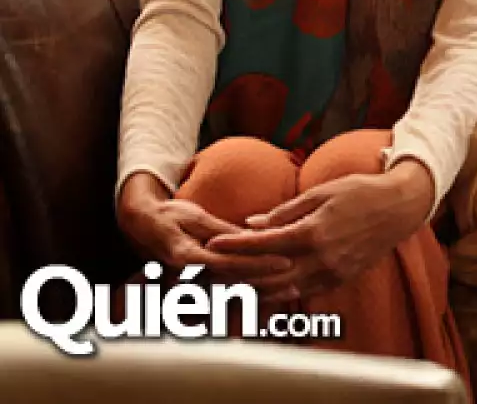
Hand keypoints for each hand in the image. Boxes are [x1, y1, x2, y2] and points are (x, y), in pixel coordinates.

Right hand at [115, 171, 291, 284]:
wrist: (142, 227)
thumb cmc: (170, 216)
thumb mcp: (196, 217)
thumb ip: (222, 230)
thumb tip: (252, 235)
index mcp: (187, 256)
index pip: (230, 263)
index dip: (258, 264)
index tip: (285, 262)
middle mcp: (188, 277)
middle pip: (234, 283)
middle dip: (265, 285)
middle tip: (296, 286)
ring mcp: (189, 286)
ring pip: (231, 294)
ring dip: (260, 296)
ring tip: (291, 294)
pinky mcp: (194, 287)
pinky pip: (223, 295)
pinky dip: (247, 298)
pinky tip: (272, 298)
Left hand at [204, 159, 434, 302]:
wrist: (399, 208)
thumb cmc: (361, 192)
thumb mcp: (321, 193)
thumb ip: (285, 212)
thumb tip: (252, 223)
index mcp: (314, 232)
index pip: (264, 244)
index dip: (235, 245)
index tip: (213, 244)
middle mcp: (321, 258)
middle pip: (268, 274)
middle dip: (238, 271)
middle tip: (215, 267)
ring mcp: (331, 273)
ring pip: (282, 289)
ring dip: (255, 286)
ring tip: (231, 281)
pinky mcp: (339, 280)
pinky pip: (302, 292)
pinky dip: (279, 291)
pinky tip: (263, 286)